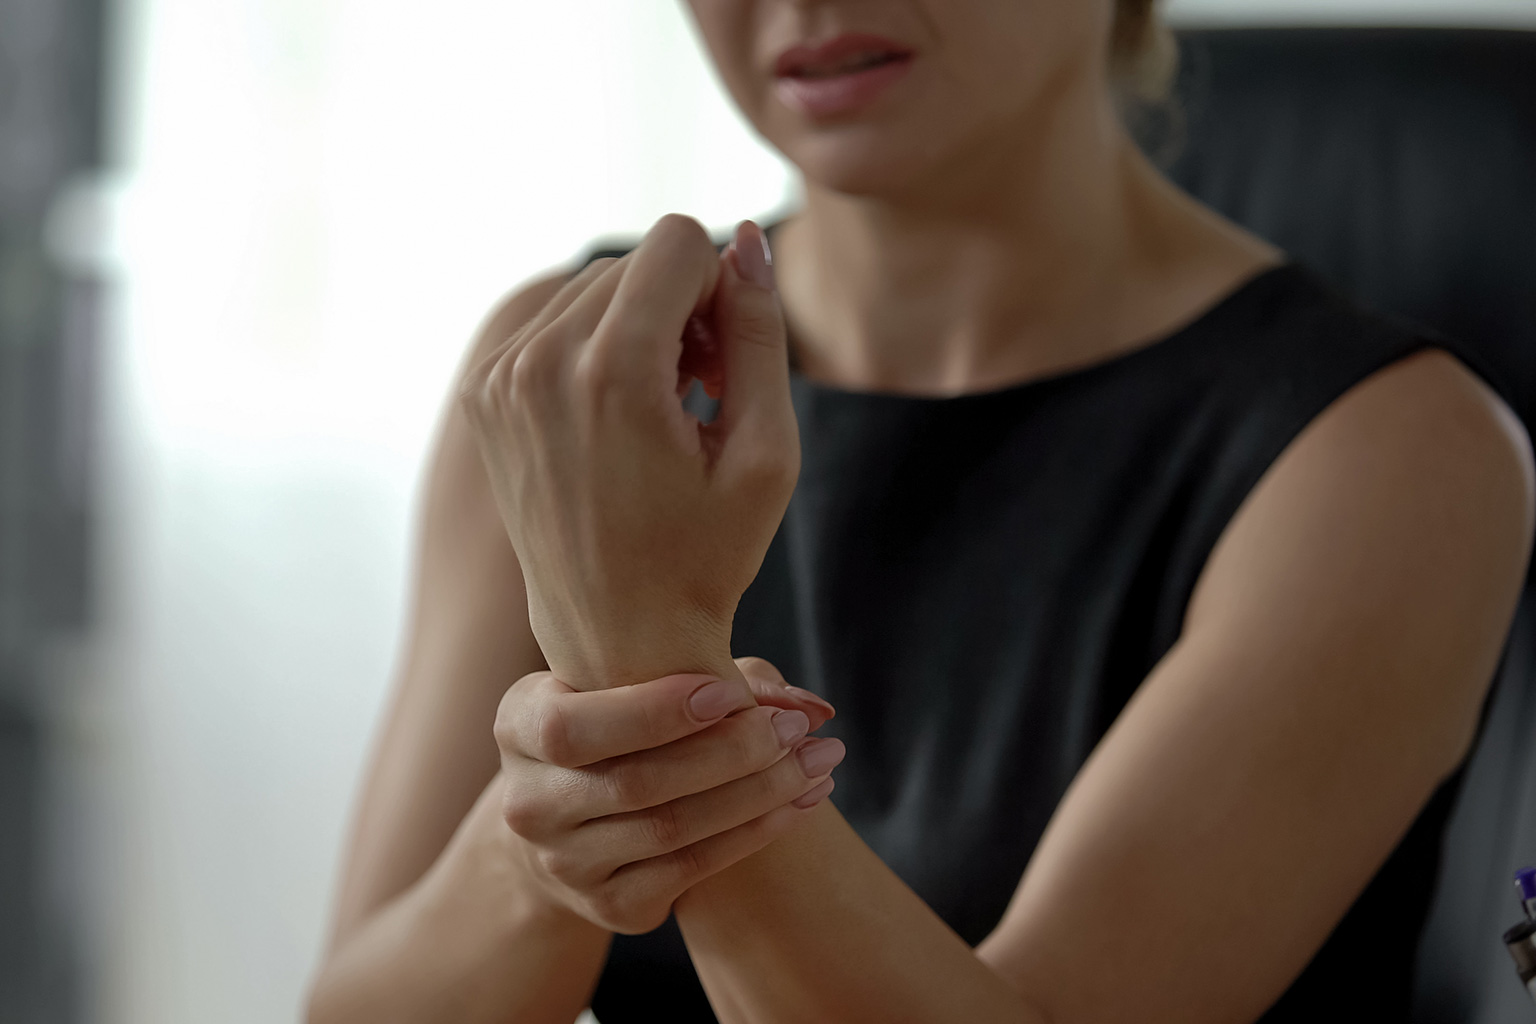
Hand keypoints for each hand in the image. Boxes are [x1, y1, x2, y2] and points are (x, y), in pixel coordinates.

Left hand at [459, 216, 797, 689]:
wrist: (616, 635)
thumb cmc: (705, 555)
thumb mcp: (765, 452)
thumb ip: (759, 332)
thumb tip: (748, 239)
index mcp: (609, 373)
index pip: (679, 241)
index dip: (722, 291)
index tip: (723, 367)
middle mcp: (537, 364)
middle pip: (635, 261)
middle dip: (681, 308)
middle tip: (699, 394)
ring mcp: (498, 378)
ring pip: (592, 286)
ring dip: (638, 327)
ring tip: (660, 410)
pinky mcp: (482, 393)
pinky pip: (552, 321)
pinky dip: (593, 348)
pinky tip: (617, 416)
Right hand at [493, 657, 844, 933]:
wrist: (570, 816)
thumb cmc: (616, 723)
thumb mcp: (629, 684)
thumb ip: (709, 672)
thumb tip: (807, 704)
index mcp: (519, 726)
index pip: (573, 727)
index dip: (654, 713)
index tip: (731, 694)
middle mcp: (528, 802)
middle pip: (637, 783)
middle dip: (732, 751)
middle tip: (797, 727)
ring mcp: (563, 864)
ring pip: (671, 830)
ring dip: (759, 794)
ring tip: (818, 761)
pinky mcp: (607, 906)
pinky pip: (689, 869)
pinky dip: (753, 833)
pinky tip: (800, 803)